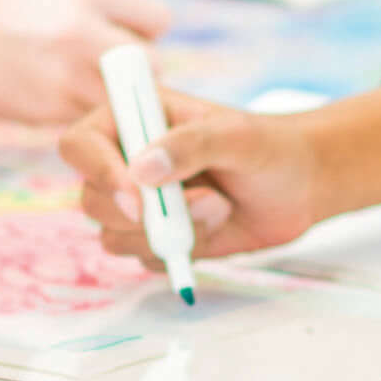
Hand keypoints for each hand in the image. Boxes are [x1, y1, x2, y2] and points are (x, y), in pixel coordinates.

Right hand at [0, 0, 168, 124]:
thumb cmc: (1, 14)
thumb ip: (101, 14)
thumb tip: (142, 41)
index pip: (157, 21)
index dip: (147, 33)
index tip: (130, 39)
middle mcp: (84, 32)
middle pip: (152, 65)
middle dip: (139, 72)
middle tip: (111, 72)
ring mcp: (68, 75)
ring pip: (124, 99)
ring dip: (114, 99)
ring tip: (83, 86)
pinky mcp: (51, 110)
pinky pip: (90, 118)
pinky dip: (83, 114)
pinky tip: (57, 97)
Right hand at [59, 81, 380, 261]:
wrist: (300, 185)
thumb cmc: (269, 146)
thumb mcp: (236, 136)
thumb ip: (190, 145)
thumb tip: (141, 172)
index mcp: (133, 120)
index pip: (80, 144)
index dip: (97, 170)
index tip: (138, 195)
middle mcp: (125, 162)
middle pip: (92, 199)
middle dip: (143, 214)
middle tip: (205, 202)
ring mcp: (139, 204)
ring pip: (114, 237)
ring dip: (172, 232)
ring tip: (220, 206)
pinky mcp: (157, 238)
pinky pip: (145, 260)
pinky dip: (183, 252)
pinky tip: (217, 226)